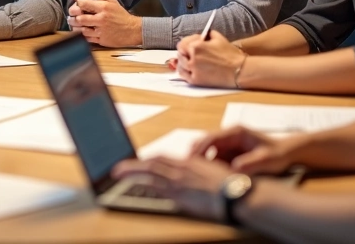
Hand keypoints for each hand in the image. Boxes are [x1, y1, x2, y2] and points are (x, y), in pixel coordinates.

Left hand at [69, 0, 140, 47]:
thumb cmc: (121, 15)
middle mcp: (101, 19)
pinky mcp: (101, 40)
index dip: (77, 4)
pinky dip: (82, 35)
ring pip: (81, 30)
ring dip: (76, 27)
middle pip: (80, 18)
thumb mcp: (113, 1)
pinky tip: (82, 32)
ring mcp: (101, 31)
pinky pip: (87, 39)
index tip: (77, 5)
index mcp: (104, 8)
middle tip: (71, 17)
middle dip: (73, 17)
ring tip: (75, 25)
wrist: (132, 30)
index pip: (84, 4)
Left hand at [112, 156, 232, 221]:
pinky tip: (134, 186)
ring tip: (117, 173)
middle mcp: (181, 170)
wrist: (237, 194)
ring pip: (149, 173)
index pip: (162, 159)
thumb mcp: (211, 173)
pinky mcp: (180, 195)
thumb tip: (190, 178)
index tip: (137, 162)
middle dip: (133, 165)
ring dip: (131, 172)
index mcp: (189, 162)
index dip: (147, 160)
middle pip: (151, 163)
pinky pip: (156, 187)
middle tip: (118, 168)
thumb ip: (197, 173)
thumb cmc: (230, 185)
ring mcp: (179, 182)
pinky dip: (143, 185)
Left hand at [174, 31, 244, 87]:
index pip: (182, 43)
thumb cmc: (231, 55)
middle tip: (190, 53)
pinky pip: (184, 76)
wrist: (239, 71)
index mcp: (196, 47)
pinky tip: (190, 69)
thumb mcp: (219, 38)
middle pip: (180, 54)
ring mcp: (193, 71)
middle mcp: (192, 59)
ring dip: (184, 62)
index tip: (191, 44)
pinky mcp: (196, 81)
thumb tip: (201, 36)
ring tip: (191, 61)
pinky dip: (185, 72)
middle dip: (185, 52)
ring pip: (180, 65)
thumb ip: (206, 34)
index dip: (187, 43)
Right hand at [193, 126, 293, 174]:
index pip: (210, 138)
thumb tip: (233, 168)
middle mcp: (228, 136)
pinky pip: (214, 159)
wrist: (288, 153)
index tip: (191, 162)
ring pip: (207, 152)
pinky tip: (210, 178)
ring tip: (198, 177)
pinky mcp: (228, 153)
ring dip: (203, 163)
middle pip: (204, 143)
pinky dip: (211, 167)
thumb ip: (250, 163)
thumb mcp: (266, 160)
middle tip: (188, 171)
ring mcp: (227, 144)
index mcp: (235, 133)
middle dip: (195, 156)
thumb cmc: (278, 154)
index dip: (199, 149)